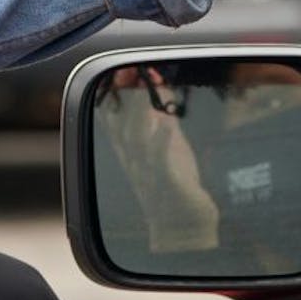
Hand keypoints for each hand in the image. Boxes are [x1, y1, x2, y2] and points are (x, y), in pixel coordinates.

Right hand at [98, 67, 219, 252]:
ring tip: (145, 91)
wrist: (184, 230)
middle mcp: (135, 162)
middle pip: (123, 125)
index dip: (119, 93)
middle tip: (130, 71)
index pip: (116, 118)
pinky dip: (163, 143)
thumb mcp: (168, 145)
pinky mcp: (170, 186)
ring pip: (137, 142)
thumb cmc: (175, 186)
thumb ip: (161, 117)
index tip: (126, 70)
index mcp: (132, 152)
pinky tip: (168, 125)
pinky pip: (162, 163)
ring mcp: (150, 174)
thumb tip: (158, 86)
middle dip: (126, 97)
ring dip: (140, 114)